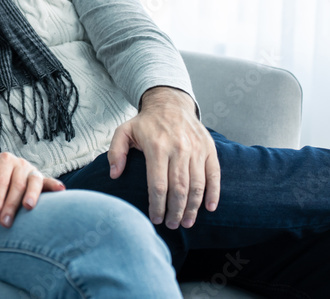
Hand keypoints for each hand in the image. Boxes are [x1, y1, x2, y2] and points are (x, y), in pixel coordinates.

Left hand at [0, 152, 64, 226]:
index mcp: (3, 160)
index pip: (0, 181)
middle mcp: (19, 163)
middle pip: (17, 184)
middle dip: (11, 205)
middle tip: (5, 222)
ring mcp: (32, 170)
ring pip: (34, 182)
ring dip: (31, 196)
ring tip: (28, 207)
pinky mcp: (41, 179)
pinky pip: (48, 182)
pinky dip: (54, 185)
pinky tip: (61, 190)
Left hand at [107, 87, 219, 228]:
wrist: (170, 103)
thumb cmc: (146, 122)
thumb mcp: (124, 131)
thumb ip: (116, 152)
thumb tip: (114, 175)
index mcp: (156, 147)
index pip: (158, 184)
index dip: (157, 205)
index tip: (155, 219)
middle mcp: (178, 149)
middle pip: (179, 188)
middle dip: (176, 212)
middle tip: (172, 225)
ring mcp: (196, 149)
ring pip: (197, 185)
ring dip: (193, 207)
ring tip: (187, 222)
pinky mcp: (209, 149)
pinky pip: (214, 174)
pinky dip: (213, 193)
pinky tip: (209, 208)